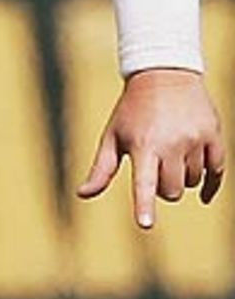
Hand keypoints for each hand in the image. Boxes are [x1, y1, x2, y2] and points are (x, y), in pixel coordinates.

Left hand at [78, 68, 224, 228]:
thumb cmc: (133, 110)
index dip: (144, 205)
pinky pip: (216, 171)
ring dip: (182, 178)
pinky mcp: (213, 134)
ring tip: (172, 156)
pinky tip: (203, 194)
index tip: (146, 224)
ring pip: (192, 182)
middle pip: (171, 191)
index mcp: (143, 144)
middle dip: (162, 188)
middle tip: (155, 167)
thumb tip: (82, 194)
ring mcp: (195, 138)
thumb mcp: (113, 135)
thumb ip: (102, 169)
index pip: (144, 182)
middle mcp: (171, 142)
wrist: (165, 74)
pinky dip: (209, 185)